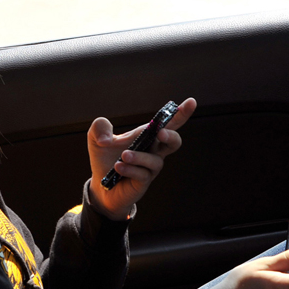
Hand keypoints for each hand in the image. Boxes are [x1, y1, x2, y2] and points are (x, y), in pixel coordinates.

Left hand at [87, 98, 196, 219]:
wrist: (101, 187)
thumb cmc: (105, 160)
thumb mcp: (97, 140)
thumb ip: (99, 128)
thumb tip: (105, 136)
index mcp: (147, 136)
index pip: (167, 123)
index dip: (181, 113)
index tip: (192, 102)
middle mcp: (153, 151)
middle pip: (174, 142)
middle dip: (171, 136)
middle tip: (161, 133)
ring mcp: (150, 168)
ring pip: (156, 161)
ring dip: (140, 156)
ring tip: (123, 156)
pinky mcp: (143, 182)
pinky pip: (142, 175)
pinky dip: (130, 169)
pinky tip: (118, 167)